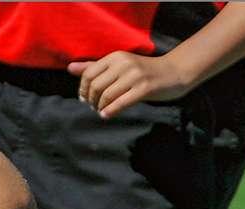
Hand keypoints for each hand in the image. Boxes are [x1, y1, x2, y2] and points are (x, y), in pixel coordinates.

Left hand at [68, 51, 191, 118]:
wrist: (174, 72)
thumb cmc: (143, 72)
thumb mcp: (118, 66)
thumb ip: (94, 67)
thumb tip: (70, 68)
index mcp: (115, 56)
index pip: (89, 74)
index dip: (83, 89)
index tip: (84, 99)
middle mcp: (124, 63)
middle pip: (96, 86)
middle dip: (90, 100)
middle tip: (93, 107)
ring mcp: (135, 76)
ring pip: (107, 95)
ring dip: (100, 107)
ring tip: (101, 111)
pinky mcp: (145, 88)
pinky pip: (121, 102)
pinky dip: (110, 111)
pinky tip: (107, 115)